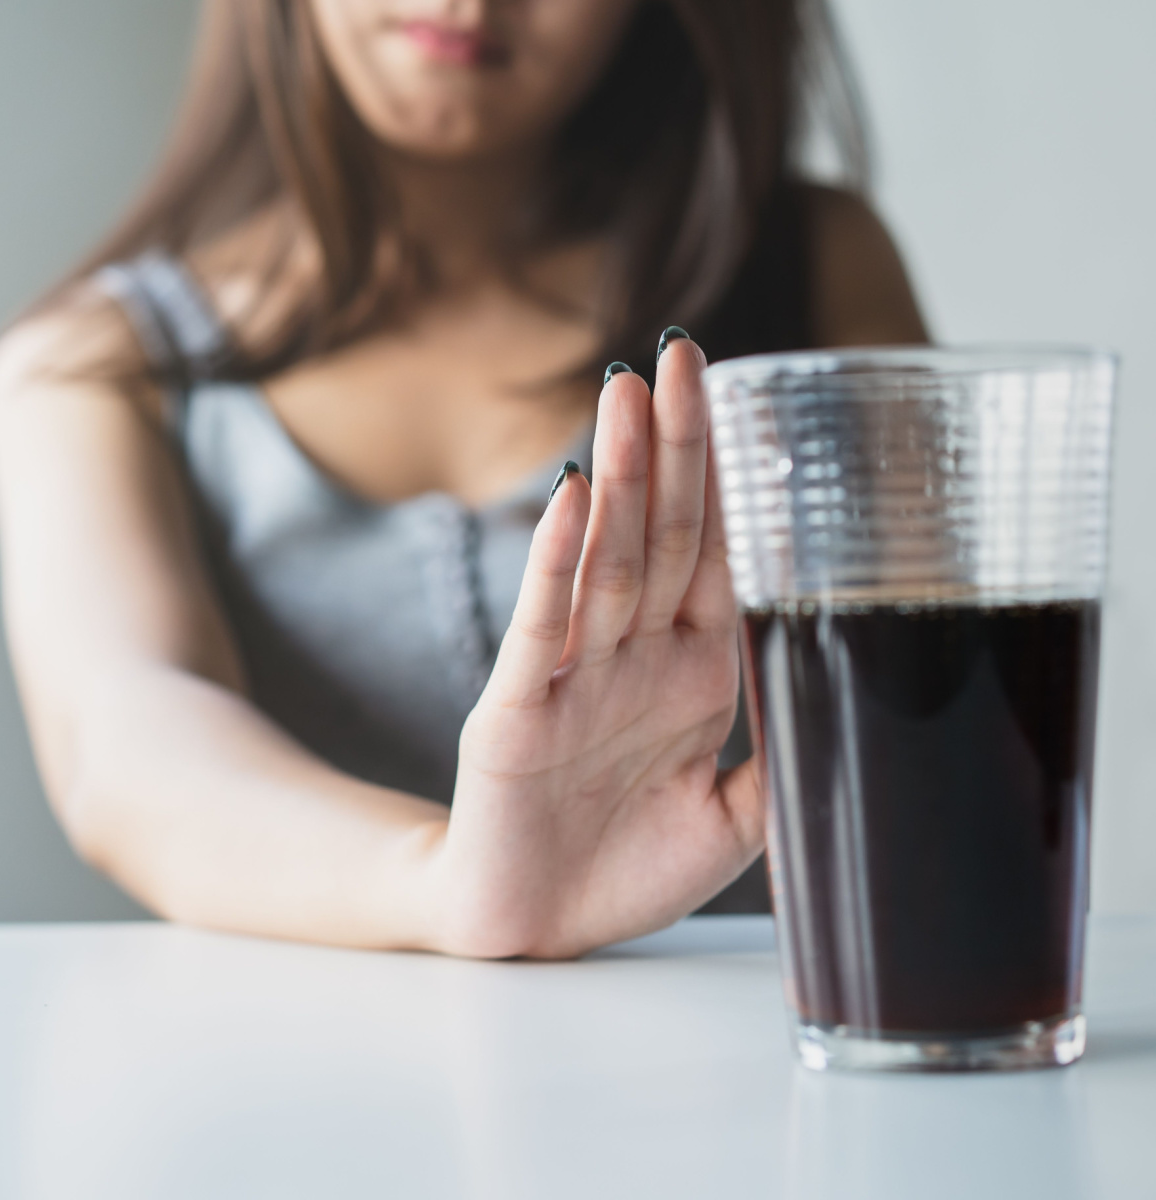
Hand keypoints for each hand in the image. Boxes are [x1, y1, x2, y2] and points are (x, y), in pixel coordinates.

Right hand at [427, 336, 763, 958]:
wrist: (534, 926)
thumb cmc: (624, 871)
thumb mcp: (732, 823)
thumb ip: (782, 759)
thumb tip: (849, 693)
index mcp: (690, 675)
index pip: (714, 557)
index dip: (728, 481)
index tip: (740, 399)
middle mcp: (632, 659)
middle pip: (660, 535)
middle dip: (673, 446)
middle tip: (679, 356)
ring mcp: (570, 677)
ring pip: (604, 563)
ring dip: (618, 479)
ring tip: (625, 395)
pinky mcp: (514, 712)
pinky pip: (538, 628)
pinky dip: (554, 565)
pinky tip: (569, 501)